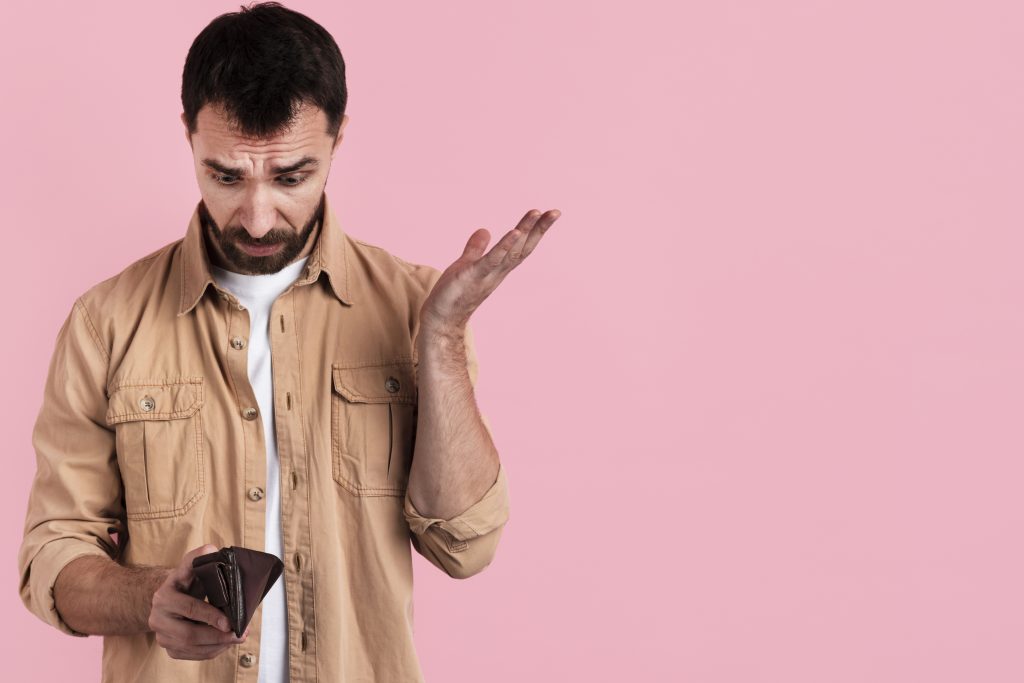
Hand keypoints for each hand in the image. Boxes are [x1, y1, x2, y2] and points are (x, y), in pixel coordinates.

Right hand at [148, 544, 248, 659]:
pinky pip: (190, 655)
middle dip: (217, 636)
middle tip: (239, 634)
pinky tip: (224, 644)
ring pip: (190, 647)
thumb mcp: (191, 566)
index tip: (229, 622)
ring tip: (237, 638)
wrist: (170, 598)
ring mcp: (161, 636)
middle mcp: (157, 618)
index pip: (189, 608)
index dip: (210, 616)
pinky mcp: (168, 648)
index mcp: (164, 596)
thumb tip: (212, 549)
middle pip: (189, 634)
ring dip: (217, 645)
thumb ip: (200, 556)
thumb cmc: (186, 581)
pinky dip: (210, 651)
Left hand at [419, 208, 560, 333]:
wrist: (442, 320)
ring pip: (512, 251)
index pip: (521, 246)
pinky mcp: (473, 276)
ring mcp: (488, 275)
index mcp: (499, 267)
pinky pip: (492, 260)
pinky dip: (504, 246)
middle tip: (556, 212)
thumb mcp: (466, 265)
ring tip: (537, 213)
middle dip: (540, 229)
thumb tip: (485, 230)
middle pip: (523, 247)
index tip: (550, 213)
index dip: (536, 230)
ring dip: (525, 231)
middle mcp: (499, 271)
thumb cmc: (455, 294)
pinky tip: (514, 232)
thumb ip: (476, 248)